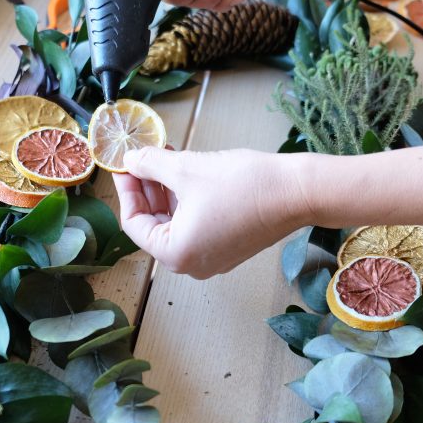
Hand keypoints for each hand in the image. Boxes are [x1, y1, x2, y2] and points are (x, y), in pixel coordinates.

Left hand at [112, 147, 308, 278]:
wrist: (297, 192)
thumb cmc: (243, 184)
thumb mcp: (185, 168)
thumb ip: (149, 165)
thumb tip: (129, 160)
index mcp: (176, 254)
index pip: (134, 224)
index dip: (127, 190)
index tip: (125, 164)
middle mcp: (192, 265)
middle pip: (154, 225)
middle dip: (148, 189)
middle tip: (143, 157)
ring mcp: (213, 258)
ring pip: (176, 223)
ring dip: (167, 191)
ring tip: (166, 157)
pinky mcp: (230, 247)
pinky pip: (197, 225)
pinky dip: (188, 201)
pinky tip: (187, 172)